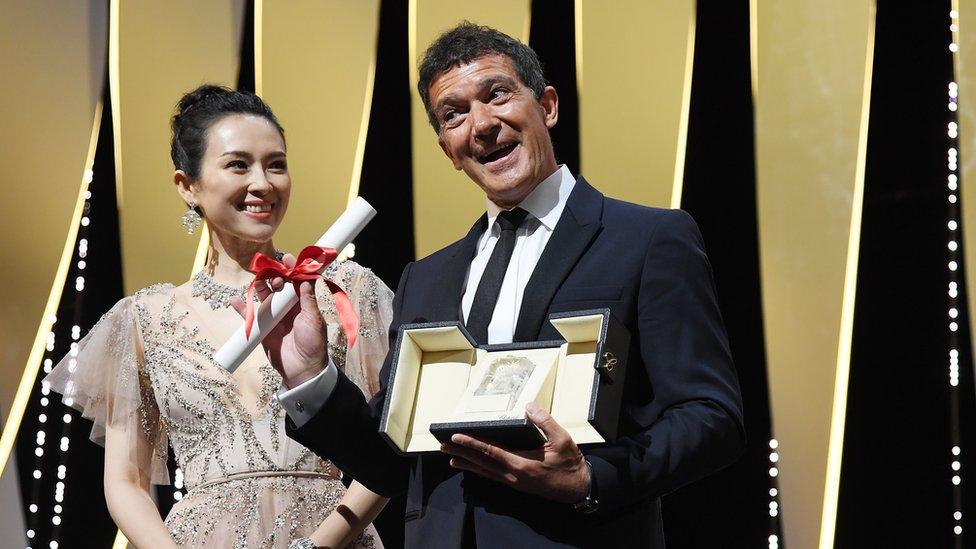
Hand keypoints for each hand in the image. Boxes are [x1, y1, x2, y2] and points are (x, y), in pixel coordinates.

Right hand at [230, 253, 328, 387]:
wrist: (302, 370)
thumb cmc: (312, 343)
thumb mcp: (313, 319)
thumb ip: (307, 299)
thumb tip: (306, 278)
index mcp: (302, 303)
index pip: (296, 281)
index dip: (292, 269)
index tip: (288, 258)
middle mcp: (287, 307)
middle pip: (277, 286)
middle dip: (274, 277)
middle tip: (275, 277)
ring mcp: (273, 317)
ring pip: (263, 297)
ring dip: (259, 287)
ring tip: (258, 283)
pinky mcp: (262, 328)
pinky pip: (249, 316)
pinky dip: (241, 308)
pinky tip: (235, 300)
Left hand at [440, 402, 589, 502]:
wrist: (579, 488)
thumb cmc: (571, 464)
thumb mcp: (563, 439)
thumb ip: (545, 421)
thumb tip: (529, 406)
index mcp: (522, 463)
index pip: (491, 451)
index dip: (472, 443)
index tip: (455, 437)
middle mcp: (514, 475)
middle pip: (482, 463)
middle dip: (461, 454)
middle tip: (443, 448)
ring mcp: (514, 482)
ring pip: (485, 472)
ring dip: (467, 464)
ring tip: (451, 459)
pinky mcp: (517, 484)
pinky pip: (493, 476)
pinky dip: (480, 470)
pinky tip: (473, 467)